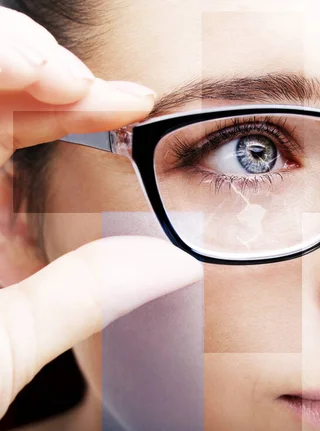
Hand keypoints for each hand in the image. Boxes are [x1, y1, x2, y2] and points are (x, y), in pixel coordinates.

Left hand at [0, 6, 203, 418]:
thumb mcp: (1, 351)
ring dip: (58, 93)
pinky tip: (87, 119)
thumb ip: (81, 298)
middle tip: (113, 96)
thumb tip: (169, 266)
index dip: (18, 57)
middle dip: (52, 73)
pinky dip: (46, 118)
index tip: (83, 87)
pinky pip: (1, 135)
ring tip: (111, 102)